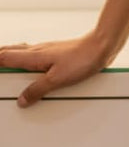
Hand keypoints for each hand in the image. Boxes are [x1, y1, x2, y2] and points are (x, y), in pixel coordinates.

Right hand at [0, 31, 116, 107]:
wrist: (101, 46)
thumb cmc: (82, 58)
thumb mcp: (57, 79)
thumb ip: (37, 89)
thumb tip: (22, 100)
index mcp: (33, 56)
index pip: (5, 57)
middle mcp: (37, 50)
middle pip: (10, 51)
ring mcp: (46, 49)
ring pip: (21, 51)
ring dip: (10, 55)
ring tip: (4, 62)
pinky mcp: (56, 51)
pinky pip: (33, 53)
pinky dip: (24, 57)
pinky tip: (30, 63)